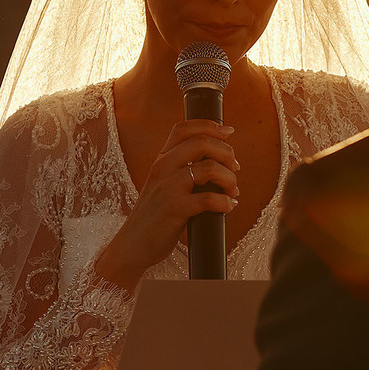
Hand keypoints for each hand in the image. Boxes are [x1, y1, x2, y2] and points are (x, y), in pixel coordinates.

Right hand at [95, 120, 239, 289]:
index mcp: (161, 159)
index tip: (229, 132)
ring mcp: (167, 188)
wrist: (133, 244)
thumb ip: (183, 168)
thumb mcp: (164, 184)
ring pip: (210, 168)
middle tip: (235, 169)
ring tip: (232, 192)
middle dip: (227, 153)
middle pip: (202, 142)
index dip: (210, 125)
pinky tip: (228, 207)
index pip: (183, 128)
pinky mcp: (174, 209)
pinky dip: (225, 202)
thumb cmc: (156, 215)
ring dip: (230, 179)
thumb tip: (220, 159)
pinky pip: (209, 199)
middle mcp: (163, 168)